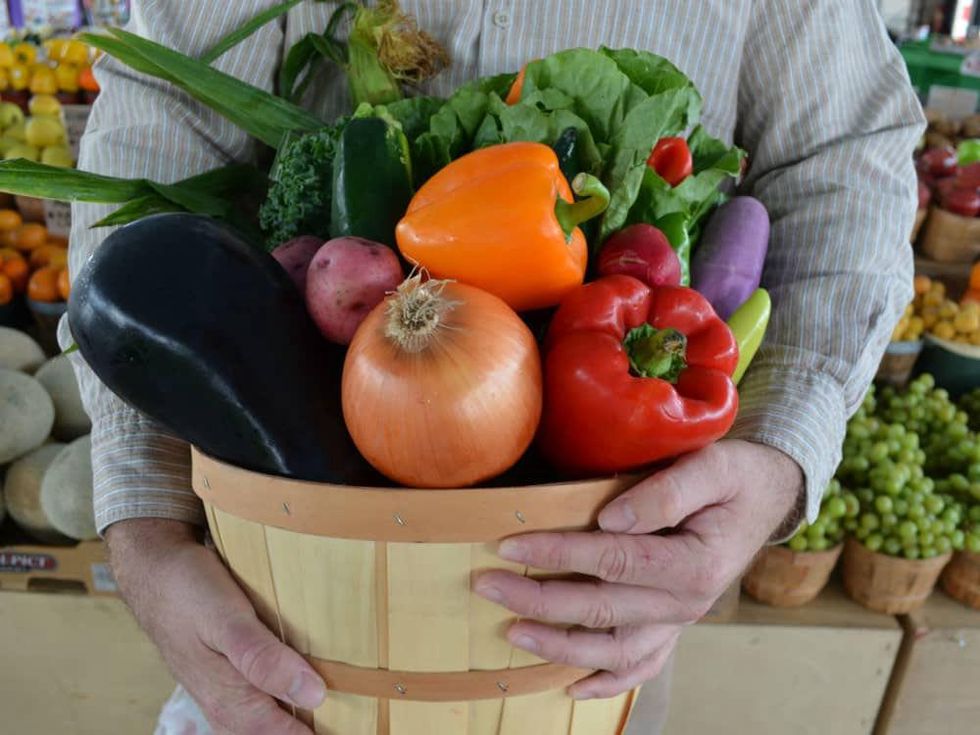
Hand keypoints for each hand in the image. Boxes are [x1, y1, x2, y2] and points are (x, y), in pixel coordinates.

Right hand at [106, 519, 325, 734]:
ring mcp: (224, 690)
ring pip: (263, 722)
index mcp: (230, 698)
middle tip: (347, 720)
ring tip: (332, 715)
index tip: (353, 728)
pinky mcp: (227, 673)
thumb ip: (264, 660)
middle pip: (272, 733)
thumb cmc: (188, 592)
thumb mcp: (227, 621)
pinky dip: (280, 703)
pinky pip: (257, 702)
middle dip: (305, 730)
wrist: (154, 571)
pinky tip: (301, 692)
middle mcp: (226, 704)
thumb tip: (312, 695)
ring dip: (292, 719)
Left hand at [474, 439, 802, 698]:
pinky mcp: (673, 625)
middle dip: (537, 599)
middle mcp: (686, 603)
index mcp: (694, 564)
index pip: (612, 560)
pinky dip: (605, 683)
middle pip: (600, 609)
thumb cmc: (734, 476)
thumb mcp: (712, 467)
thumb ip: (666, 492)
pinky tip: (570, 686)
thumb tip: (611, 518)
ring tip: (510, 634)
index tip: (509, 545)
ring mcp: (679, 621)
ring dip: (558, 646)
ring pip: (612, 649)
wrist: (766, 497)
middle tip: (486, 584)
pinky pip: (639, 666)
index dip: (557, 553)